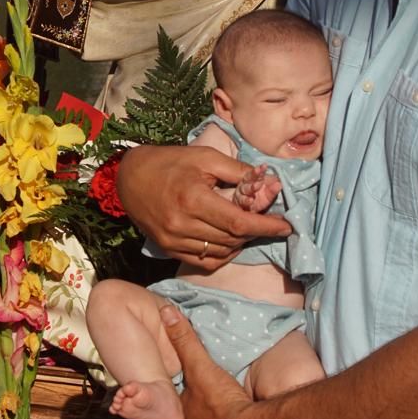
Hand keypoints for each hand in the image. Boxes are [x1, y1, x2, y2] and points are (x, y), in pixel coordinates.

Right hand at [117, 144, 290, 268]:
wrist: (131, 177)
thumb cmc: (170, 162)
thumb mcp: (205, 157)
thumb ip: (237, 171)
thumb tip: (268, 181)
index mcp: (193, 198)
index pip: (238, 221)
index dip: (266, 226)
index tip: (286, 226)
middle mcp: (182, 223)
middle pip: (232, 238)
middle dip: (256, 230)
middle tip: (268, 220)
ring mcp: (173, 240)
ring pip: (221, 251)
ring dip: (240, 242)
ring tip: (246, 226)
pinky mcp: (168, 248)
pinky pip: (204, 261)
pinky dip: (223, 253)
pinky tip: (229, 240)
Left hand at [158, 305, 275, 418]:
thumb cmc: (222, 401)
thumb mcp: (201, 365)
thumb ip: (184, 340)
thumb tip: (166, 313)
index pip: (181, 401)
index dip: (189, 390)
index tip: (199, 382)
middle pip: (197, 418)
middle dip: (204, 407)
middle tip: (217, 395)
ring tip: (231, 407)